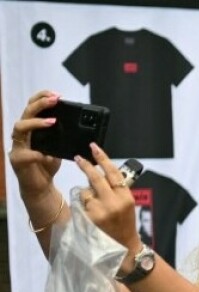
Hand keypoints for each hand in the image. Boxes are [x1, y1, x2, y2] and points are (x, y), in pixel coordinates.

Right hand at [8, 90, 62, 205]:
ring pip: (19, 128)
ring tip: (52, 121)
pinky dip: (35, 153)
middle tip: (55, 100)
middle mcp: (22, 135)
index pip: (32, 107)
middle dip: (40, 104)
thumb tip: (78, 125)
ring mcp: (17, 147)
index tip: (57, 95)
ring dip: (36, 123)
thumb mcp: (58, 148)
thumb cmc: (48, 166)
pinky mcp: (17, 160)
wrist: (41, 187)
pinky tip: (44, 154)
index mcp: (32, 130)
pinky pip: (24, 154)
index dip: (42, 98)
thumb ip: (61, 136)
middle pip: (25, 113)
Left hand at [74, 143, 138, 252]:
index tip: (94, 147)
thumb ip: (116, 188)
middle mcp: (114, 202)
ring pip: (86, 191)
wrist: (123, 246)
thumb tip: (100, 172)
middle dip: (86, 166)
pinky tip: (90, 212)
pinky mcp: (90, 218)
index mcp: (126, 196)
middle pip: (96, 177)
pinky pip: (82, 203)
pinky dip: (84, 204)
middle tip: (79, 158)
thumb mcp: (126, 203)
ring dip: (87, 193)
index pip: (113, 172)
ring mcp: (101, 210)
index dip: (102, 158)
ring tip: (94, 203)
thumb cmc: (125, 222)